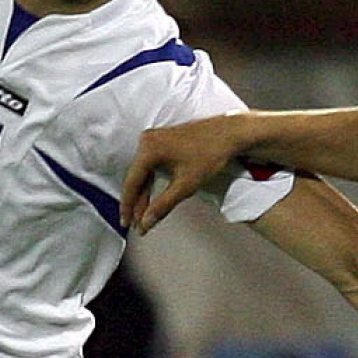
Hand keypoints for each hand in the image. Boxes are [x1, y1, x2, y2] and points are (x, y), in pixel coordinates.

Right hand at [122, 115, 250, 232]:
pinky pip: (151, 165)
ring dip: (145, 194)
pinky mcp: (163, 141)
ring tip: (145, 215)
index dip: (128, 206)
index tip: (126, 223)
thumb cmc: (211, 153)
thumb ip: (162, 206)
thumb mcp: (185, 185)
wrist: (230, 134)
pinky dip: (152, 182)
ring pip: (144, 173)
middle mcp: (148, 141)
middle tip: (136, 224)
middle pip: (136, 178)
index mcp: (149, 149)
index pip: (131, 183)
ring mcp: (155, 140)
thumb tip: (147, 222)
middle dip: (137, 203)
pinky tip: (153, 197)